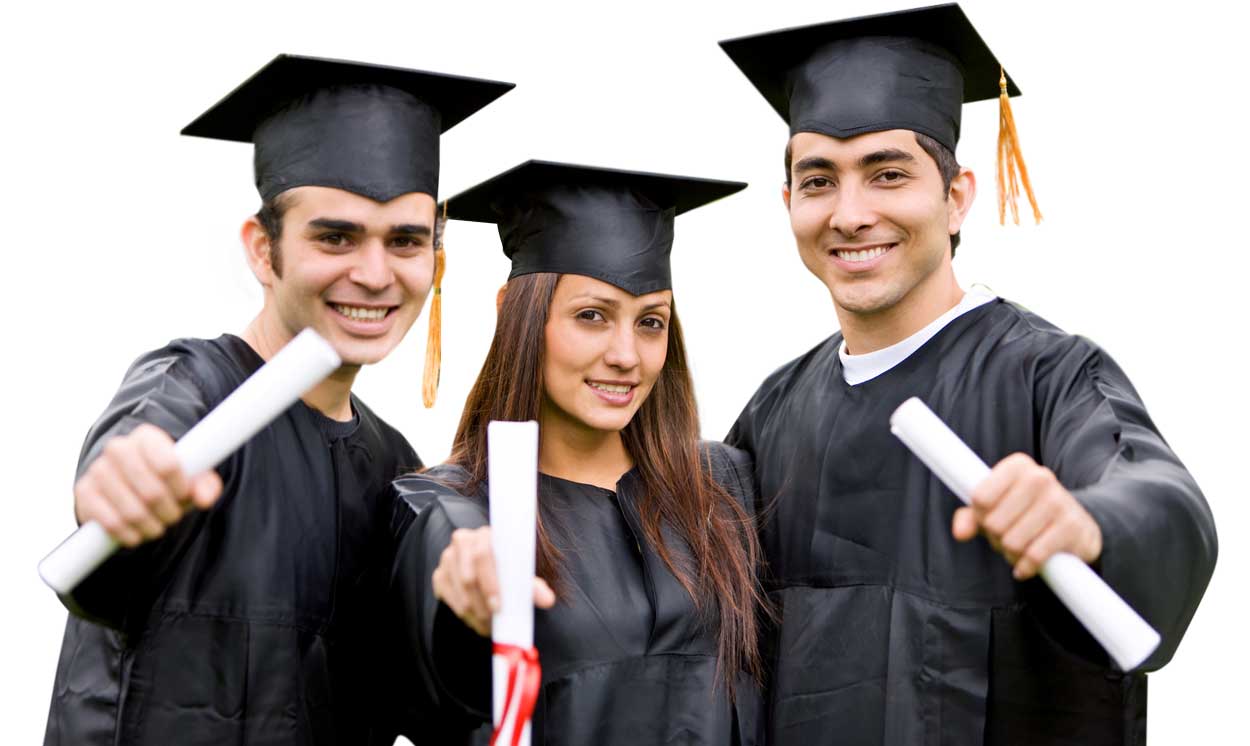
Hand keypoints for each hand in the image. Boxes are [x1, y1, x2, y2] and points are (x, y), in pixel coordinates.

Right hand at [73, 424, 222, 546]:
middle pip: (151, 492)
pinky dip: (129, 535)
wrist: (128, 482)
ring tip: (158, 525)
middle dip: (169, 512)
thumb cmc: (167, 479)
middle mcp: (118, 448)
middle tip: (174, 516)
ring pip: (131, 512)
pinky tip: (138, 533)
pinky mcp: (84, 492)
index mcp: (147, 437)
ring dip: (151, 526)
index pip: (168, 465)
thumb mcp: (191, 478)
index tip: (185, 496)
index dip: (181, 488)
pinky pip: (110, 523)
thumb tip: (205, 498)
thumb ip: (205, 485)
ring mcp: (97, 470)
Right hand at [431, 526, 556, 636]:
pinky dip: (462, 613)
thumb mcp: (521, 577)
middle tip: (493, 621)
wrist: (489, 570)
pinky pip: (446, 596)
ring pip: (458, 590)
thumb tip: (547, 600)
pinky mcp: (439, 574)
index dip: (490, 582)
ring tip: (488, 625)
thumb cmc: (508, 571)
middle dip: (481, 603)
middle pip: (468, 576)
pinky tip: (475, 620)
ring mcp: (448, 557)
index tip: (498, 606)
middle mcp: (463, 540)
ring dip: (473, 612)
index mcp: (486, 535)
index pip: (483, 555)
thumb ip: (534, 587)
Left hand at [952, 452, 1101, 579]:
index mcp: (1017, 466)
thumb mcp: (997, 508)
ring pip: (1012, 542)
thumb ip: (971, 516)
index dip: (980, 516)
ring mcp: (1058, 501)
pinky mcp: (1072, 527)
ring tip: (1019, 548)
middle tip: (1007, 537)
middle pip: (994, 523)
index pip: (980, 498)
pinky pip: (1034, 556)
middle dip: (996, 538)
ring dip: (1010, 553)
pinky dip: (1025, 566)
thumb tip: (959, 532)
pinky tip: (1025, 566)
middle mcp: (1040, 477)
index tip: (989, 518)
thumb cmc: (1027, 513)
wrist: (1077, 524)